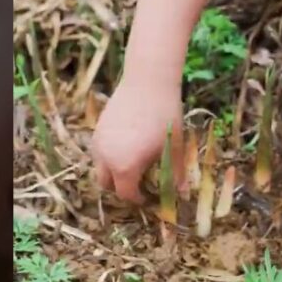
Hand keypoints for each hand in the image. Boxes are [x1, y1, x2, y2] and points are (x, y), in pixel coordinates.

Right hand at [91, 75, 184, 203]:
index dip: (138, 199)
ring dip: (113, 172)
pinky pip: (99, 152)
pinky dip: (109, 157)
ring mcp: (99, 143)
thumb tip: (183, 194)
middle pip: (107, 185)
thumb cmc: (165, 116)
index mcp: (125, 167)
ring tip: (133, 164)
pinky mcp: (97, 129)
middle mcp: (106, 158)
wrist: (148, 81)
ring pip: (100, 168)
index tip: (149, 197)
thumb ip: (176, 174)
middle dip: (121, 188)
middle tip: (139, 183)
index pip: (126, 195)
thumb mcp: (174, 147)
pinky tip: (127, 146)